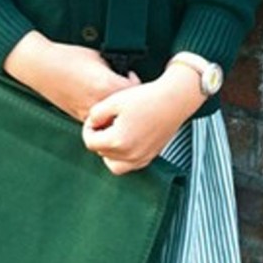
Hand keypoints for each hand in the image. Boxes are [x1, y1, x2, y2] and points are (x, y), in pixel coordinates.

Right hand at [4, 31, 138, 121]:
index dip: (136, 85)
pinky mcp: (79, 118)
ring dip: (117, 113)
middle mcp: (100, 103)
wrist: (41, 66)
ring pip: (113, 120)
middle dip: (129, 102)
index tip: (132, 78)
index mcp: (107, 85)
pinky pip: (99, 121)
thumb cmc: (67, 58)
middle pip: (126, 110)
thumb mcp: (98, 57)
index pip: (135, 93)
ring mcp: (89, 113)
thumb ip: (114, 69)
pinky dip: (104, 116)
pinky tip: (102, 105)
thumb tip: (125, 74)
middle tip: (128, 91)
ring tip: (117, 101)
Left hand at [82, 63, 205, 174]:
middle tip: (106, 120)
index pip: (90, 142)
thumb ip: (96, 114)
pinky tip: (127, 138)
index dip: (88, 128)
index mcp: (117, 142)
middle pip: (101, 153)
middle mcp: (129, 155)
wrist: (173, 100)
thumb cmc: (146, 98)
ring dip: (109, 150)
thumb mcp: (114, 101)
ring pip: (114, 164)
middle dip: (99, 137)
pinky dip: (123, 155)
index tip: (95, 118)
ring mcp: (141, 158)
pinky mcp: (150, 157)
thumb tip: (92, 123)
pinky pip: (130, 164)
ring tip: (114, 132)